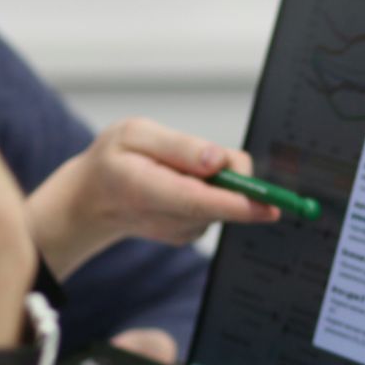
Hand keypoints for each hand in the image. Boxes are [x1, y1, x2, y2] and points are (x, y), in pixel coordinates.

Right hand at [25, 117, 280, 276]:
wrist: (93, 200)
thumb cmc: (112, 161)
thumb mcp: (134, 134)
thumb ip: (179, 146)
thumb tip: (218, 160)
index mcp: (148, 190)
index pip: (201, 202)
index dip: (239, 203)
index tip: (270, 205)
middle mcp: (170, 218)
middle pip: (224, 200)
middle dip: (233, 175)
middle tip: (202, 155)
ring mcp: (184, 230)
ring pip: (225, 197)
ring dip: (215, 177)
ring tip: (175, 168)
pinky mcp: (194, 231)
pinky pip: (220, 202)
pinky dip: (209, 187)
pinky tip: (179, 183)